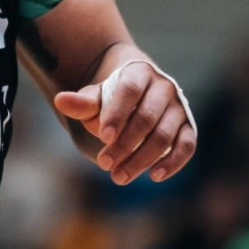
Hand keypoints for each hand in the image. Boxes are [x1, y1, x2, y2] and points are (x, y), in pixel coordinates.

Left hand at [54, 60, 196, 184]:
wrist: (139, 91)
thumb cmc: (113, 97)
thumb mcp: (96, 97)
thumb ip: (82, 102)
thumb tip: (60, 101)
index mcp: (139, 72)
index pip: (129, 91)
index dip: (117, 114)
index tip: (103, 137)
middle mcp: (164, 87)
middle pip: (146, 118)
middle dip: (125, 144)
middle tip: (103, 163)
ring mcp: (178, 108)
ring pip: (164, 135)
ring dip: (142, 158)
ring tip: (118, 176)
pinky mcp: (188, 127)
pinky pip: (187, 145)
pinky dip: (173, 162)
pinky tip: (154, 175)